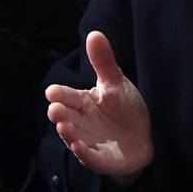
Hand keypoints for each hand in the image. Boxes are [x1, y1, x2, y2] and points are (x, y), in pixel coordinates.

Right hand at [45, 30, 152, 184]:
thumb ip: (104, 62)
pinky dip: (82, 153)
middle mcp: (80, 122)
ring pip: (73, 137)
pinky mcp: (99, 159)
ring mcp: (88, 141)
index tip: (52, 92)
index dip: (60, 94)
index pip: (68, 96)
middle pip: (65, 117)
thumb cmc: (124, 109)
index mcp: (83, 102)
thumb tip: (94, 33)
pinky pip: (88, 157)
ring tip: (63, 127)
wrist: (141, 139)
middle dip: (58, 114)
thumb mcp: (116, 83)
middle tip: (55, 109)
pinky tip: (79, 146)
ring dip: (67, 133)